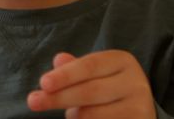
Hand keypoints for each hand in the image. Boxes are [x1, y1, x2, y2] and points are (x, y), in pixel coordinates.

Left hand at [28, 51, 155, 118]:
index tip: (43, 83)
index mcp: (122, 61)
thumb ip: (74, 67)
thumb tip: (59, 59)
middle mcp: (136, 82)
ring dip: (73, 115)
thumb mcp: (93, 73)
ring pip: (93, 114)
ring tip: (72, 113)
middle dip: (58, 97)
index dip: (64, 75)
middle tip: (33, 102)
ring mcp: (140, 107)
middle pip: (90, 91)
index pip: (89, 66)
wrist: (137, 110)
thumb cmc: (106, 87)